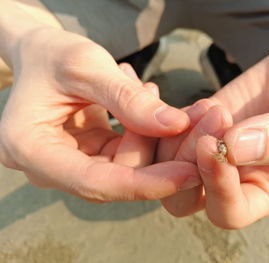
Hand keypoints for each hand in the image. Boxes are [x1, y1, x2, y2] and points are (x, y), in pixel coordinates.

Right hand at [0, 28, 199, 201]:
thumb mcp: (86, 66)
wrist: (40, 55)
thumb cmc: (52, 54)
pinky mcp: (89, 157)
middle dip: (160, 153)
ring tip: (150, 89)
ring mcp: (70, 165)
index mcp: (32, 151)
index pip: (97, 183)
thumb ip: (129, 99)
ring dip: (152, 135)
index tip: (191, 173)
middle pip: (117, 179)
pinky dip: (143, 131)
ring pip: (127, 168)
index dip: (147, 183)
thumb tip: (176, 124)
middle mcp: (49, 168)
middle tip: (190, 115)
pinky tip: (143, 96)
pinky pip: (126, 154)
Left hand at [158, 47, 268, 228]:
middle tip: (213, 121)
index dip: (216, 187)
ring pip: (169, 166)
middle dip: (189, 161)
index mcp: (265, 192)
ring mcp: (212, 153)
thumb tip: (235, 149)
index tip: (215, 146)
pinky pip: (168, 136)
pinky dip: (172, 121)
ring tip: (213, 107)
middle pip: (184, 197)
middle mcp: (232, 180)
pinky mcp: (199, 128)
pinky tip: (201, 104)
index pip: (228, 212)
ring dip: (181, 138)